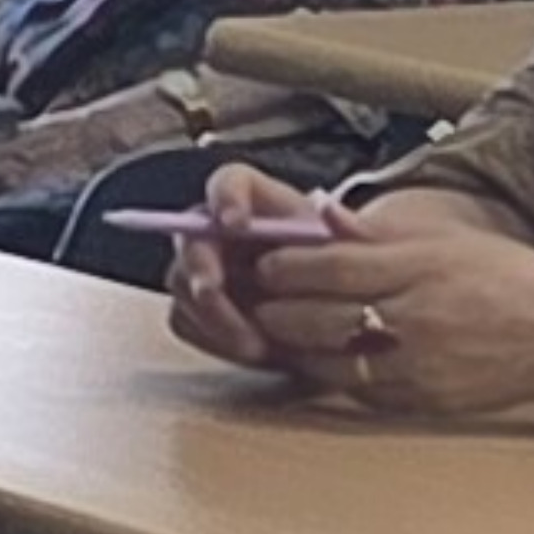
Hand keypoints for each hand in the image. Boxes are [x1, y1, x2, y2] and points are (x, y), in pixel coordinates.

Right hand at [156, 157, 350, 372]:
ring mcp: (204, 271)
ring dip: (212, 315)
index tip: (234, 223)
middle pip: (191, 237)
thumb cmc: (337, 266)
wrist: (330, 310)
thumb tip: (329, 211)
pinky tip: (250, 350)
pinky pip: (186, 322)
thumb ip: (347, 229)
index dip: (225, 199)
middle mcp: (219, 231)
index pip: (228, 183)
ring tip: (254, 343)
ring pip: (182, 285)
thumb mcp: (352, 246)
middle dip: (200, 268)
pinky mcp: (198, 310)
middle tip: (213, 291)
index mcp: (255, 201)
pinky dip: (213, 338)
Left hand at [228, 205, 533, 422]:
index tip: (266, 261)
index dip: (289, 266)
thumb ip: (378, 233)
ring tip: (278, 330)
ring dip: (295, 347)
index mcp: (419, 268)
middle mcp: (414, 319)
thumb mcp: (445, 240)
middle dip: (279, 309)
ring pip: (328, 361)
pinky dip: (329, 374)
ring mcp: (414, 366)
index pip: (333, 267)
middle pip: (320, 317)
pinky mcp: (417, 400)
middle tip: (257, 299)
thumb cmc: (503, 278)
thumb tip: (322, 213)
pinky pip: (356, 390)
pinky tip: (319, 359)